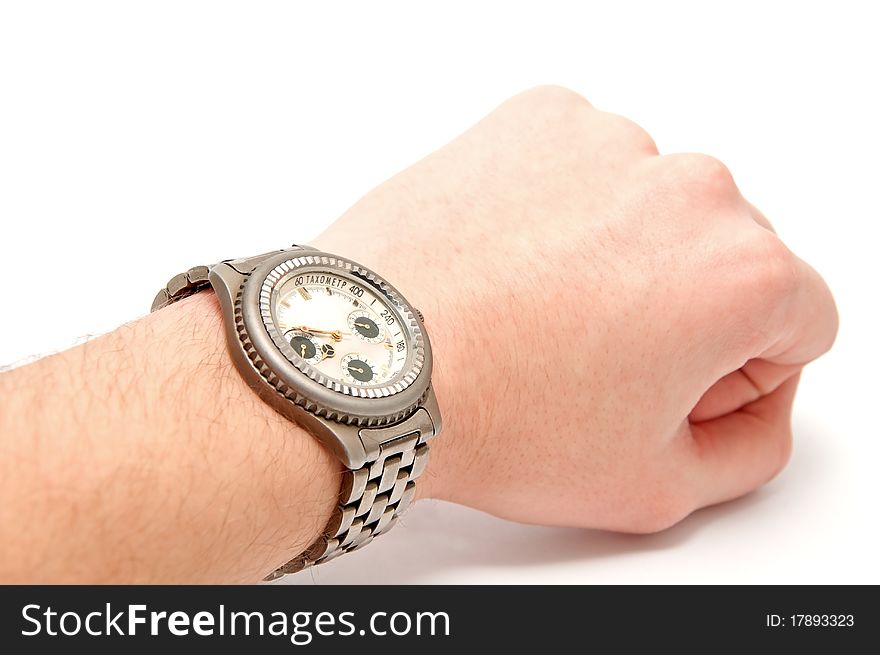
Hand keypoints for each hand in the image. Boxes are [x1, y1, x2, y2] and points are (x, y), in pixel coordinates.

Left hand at [315, 86, 837, 531]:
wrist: (370, 359)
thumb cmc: (496, 417)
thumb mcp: (652, 486)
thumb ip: (746, 449)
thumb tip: (753, 407)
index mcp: (741, 275)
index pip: (799, 322)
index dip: (741, 372)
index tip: (674, 391)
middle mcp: (689, 188)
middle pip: (728, 258)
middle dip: (683, 313)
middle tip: (594, 362)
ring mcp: (609, 144)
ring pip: (653, 210)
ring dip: (618, 257)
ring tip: (539, 313)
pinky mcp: (539, 121)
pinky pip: (584, 170)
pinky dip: (561, 211)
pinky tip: (514, 263)